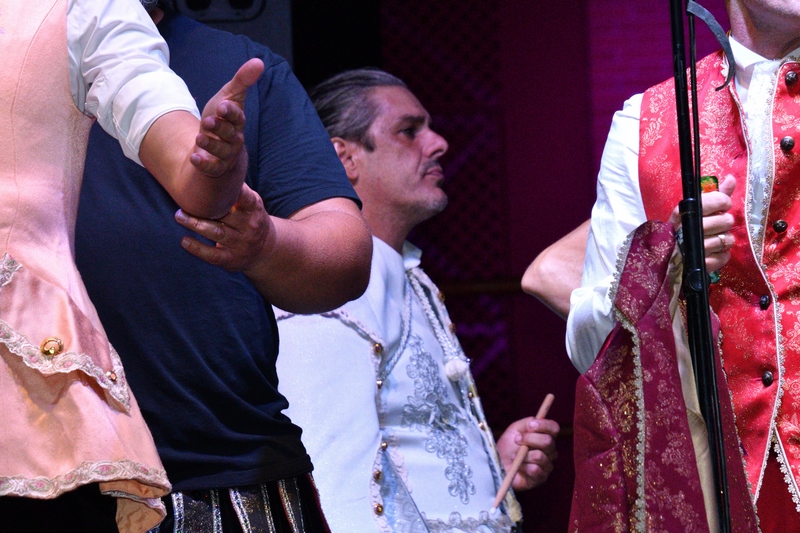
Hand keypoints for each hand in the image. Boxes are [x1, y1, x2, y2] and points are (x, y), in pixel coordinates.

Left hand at [175, 183, 275, 270]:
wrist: (266, 249)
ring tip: (179, 216)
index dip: (232, 191)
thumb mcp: (252, 203)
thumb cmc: (251, 218)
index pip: (245, 198)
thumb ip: (237, 189)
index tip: (214, 180)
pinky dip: (197, 248)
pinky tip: (184, 241)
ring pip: (216, 233)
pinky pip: (213, 255)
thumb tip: (216, 162)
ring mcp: (241, 245)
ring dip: (196, 225)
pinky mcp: (231, 260)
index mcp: (255, 209)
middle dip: (204, 209)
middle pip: (225, 215)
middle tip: (182, 200)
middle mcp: (250, 227)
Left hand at [190, 58, 264, 176]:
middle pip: (230, 135)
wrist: (212, 145)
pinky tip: (194, 157)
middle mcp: (234, 139)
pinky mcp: (215, 167)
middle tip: (208, 122)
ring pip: (222, 152)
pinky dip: (204, 163)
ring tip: (200, 138)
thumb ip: (242, 81)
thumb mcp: (227, 97)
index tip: (222, 106)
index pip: (237, 117)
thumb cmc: (220, 118)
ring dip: (211, 145)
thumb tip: (259, 61)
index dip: (230, 112)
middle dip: (220, 128)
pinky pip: (212, 168)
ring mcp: (225, 155)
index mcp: (237, 122)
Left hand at [496, 417, 558, 490]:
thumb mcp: (515, 429)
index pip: (554, 428)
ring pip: (540, 456)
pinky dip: (523, 466)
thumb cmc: (508, 446)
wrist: (498, 463)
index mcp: (546, 436)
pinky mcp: (541, 478)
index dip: (544, 425)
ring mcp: (547, 465)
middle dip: (529, 439)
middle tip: (516, 440)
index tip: (530, 425)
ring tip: (514, 456)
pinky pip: (535, 469)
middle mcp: (550, 451)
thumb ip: (527, 422)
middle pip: (548, 441)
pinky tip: (518, 467)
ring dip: (523, 455)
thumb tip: (535, 422)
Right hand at [670, 175, 735, 271]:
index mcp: (684, 212)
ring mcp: (693, 249)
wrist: (667, 257)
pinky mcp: (700, 265)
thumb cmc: (683, 229)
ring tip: (713, 239)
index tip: (721, 205)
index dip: (724, 202)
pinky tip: (712, 253)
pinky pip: (724, 257)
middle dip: (724, 223)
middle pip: (726, 220)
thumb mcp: (694, 209)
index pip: (717, 200)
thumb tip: (732, 178)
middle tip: (716, 225)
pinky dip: (722, 256)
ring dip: (724, 240)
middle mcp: (688, 229)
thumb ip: (715, 194)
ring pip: (727, 239)